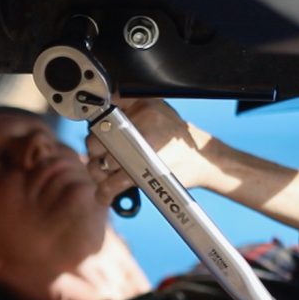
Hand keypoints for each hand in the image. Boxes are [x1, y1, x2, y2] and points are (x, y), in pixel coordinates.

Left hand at [85, 99, 220, 203]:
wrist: (203, 160)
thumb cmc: (177, 139)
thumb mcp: (158, 111)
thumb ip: (131, 110)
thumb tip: (101, 119)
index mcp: (143, 104)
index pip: (106, 106)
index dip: (97, 122)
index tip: (98, 132)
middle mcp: (141, 120)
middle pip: (97, 138)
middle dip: (95, 153)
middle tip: (102, 158)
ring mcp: (142, 145)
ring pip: (102, 162)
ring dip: (98, 174)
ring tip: (104, 177)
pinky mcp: (142, 171)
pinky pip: (112, 183)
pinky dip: (105, 192)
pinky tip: (105, 195)